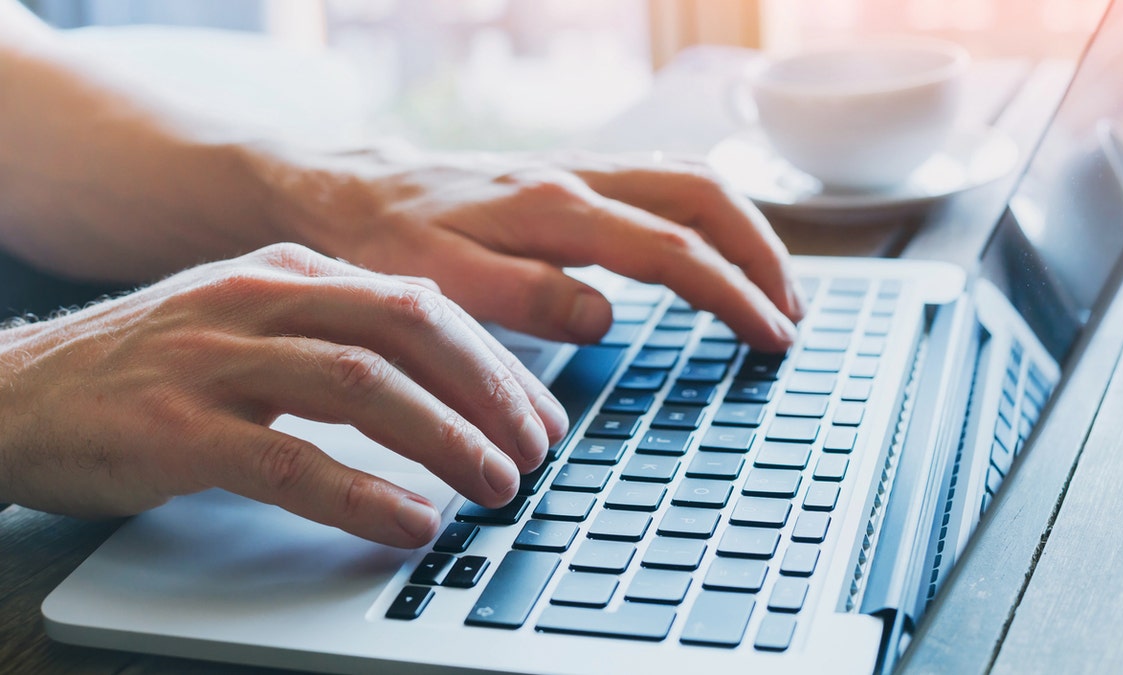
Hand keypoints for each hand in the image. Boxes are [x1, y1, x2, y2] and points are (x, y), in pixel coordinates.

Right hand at [0, 243, 567, 546]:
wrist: (17, 392)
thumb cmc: (153, 368)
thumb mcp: (256, 326)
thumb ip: (341, 337)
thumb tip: (449, 383)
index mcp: (292, 270)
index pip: (423, 305)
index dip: (496, 365)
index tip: (539, 417)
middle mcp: (261, 297)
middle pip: (410, 329)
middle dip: (490, 394)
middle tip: (535, 454)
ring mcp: (216, 357)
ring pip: (362, 386)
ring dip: (447, 440)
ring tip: (497, 487)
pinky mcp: (176, 427)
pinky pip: (289, 459)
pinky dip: (362, 493)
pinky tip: (411, 520)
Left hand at [257, 147, 803, 350]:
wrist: (352, 194)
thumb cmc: (389, 244)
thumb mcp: (440, 286)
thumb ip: (526, 299)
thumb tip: (606, 316)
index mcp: (553, 208)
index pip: (673, 248)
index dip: (733, 293)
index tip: (772, 336)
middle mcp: (578, 177)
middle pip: (705, 196)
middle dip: (762, 254)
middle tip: (790, 316)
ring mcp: (580, 170)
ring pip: (692, 178)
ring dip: (746, 229)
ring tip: (774, 288)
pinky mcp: (574, 177)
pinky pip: (665, 181)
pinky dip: (711, 215)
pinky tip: (718, 250)